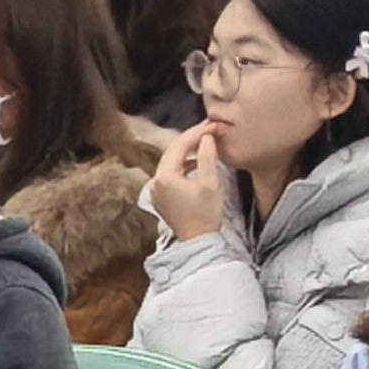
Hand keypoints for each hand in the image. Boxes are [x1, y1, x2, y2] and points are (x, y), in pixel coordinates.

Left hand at [148, 121, 229, 241]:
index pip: (179, 145)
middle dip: (191, 139)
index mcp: (165, 176)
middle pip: (172, 151)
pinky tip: (197, 162)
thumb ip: (207, 157)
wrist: (199, 243)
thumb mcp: (210, 183)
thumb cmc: (206, 215)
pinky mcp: (162, 197)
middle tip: (209, 129)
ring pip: (171, 161)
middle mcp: (156, 181)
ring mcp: (157, 190)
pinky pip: (171, 173)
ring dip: (187, 151)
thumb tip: (207, 137)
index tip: (212, 125)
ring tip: (205, 142)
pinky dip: (184, 165)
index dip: (196, 132)